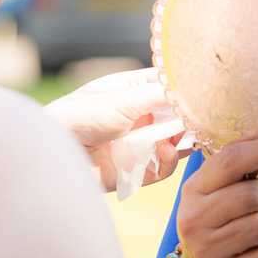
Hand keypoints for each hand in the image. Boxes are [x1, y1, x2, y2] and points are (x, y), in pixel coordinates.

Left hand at [44, 67, 187, 190]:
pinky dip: (169, 162)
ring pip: (175, 144)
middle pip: (177, 117)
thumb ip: (160, 95)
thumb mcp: (123, 100)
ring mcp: (138, 144)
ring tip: (182, 139)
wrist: (52, 155)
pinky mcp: (135, 171)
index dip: (188, 91)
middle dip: (190, 120)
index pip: (169, 86)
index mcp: (133, 90)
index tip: (205, 96)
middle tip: (201, 122)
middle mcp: (138, 116)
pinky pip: (163, 169)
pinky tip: (165, 153)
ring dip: (182, 142)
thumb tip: (193, 89)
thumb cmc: (79, 117)